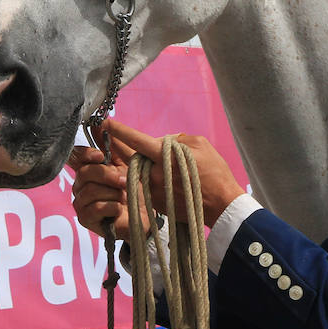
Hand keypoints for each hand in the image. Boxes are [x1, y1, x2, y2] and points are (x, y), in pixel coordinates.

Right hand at [68, 141, 149, 241]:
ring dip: (113, 193)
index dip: (85, 154)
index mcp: (90, 169)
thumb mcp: (128, 163)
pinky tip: (119, 209)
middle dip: (108, 175)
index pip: (77, 156)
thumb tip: (99, 123)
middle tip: (124, 181)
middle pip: (85, 172)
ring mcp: (81, 202)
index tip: (100, 156)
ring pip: (90, 190)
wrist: (144, 217)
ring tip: (124, 197)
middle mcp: (81, 185)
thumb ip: (114, 144)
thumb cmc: (135, 190)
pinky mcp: (85, 218)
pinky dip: (112, 206)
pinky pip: (94, 208)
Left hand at [102, 118, 246, 227]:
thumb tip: (158, 142)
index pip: (136, 141)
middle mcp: (154, 174)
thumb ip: (176, 139)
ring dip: (143, 164)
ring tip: (161, 164)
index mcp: (164, 157)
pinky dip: (153, 178)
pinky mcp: (155, 203)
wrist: (222, 205)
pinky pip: (147, 184)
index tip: (105, 122)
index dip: (119, 131)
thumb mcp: (199, 144)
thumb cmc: (214, 172)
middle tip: (125, 141)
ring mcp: (153, 190)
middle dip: (127, 148)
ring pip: (139, 171)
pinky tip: (170, 180)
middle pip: (131, 157)